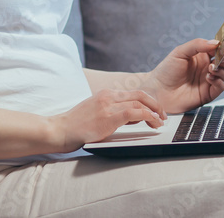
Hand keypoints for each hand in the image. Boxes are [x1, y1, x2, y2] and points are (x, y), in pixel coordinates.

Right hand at [48, 89, 166, 151]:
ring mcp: (108, 105)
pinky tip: (153, 123)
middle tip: (163, 116)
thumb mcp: (95, 112)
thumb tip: (131, 117)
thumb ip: (112, 111)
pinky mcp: (109, 116)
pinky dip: (148, 116)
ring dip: (155, 112)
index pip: (133, 93)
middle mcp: (108, 96)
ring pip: (140, 102)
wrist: (60, 130)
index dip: (148, 101)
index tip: (156, 111)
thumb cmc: (75, 125)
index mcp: (105, 94)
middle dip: (155, 104)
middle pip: (140, 94)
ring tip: (160, 122)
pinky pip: (134, 113)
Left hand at [142, 38, 223, 113]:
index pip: (217, 49)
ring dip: (221, 70)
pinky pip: (220, 87)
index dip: (222, 46)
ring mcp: (207, 81)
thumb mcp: (180, 52)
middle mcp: (205, 68)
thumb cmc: (166, 71)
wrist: (158, 91)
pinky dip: (218, 82)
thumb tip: (215, 42)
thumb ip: (197, 45)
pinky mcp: (207, 94)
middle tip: (221, 58)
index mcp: (200, 56)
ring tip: (210, 68)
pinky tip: (209, 78)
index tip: (222, 45)